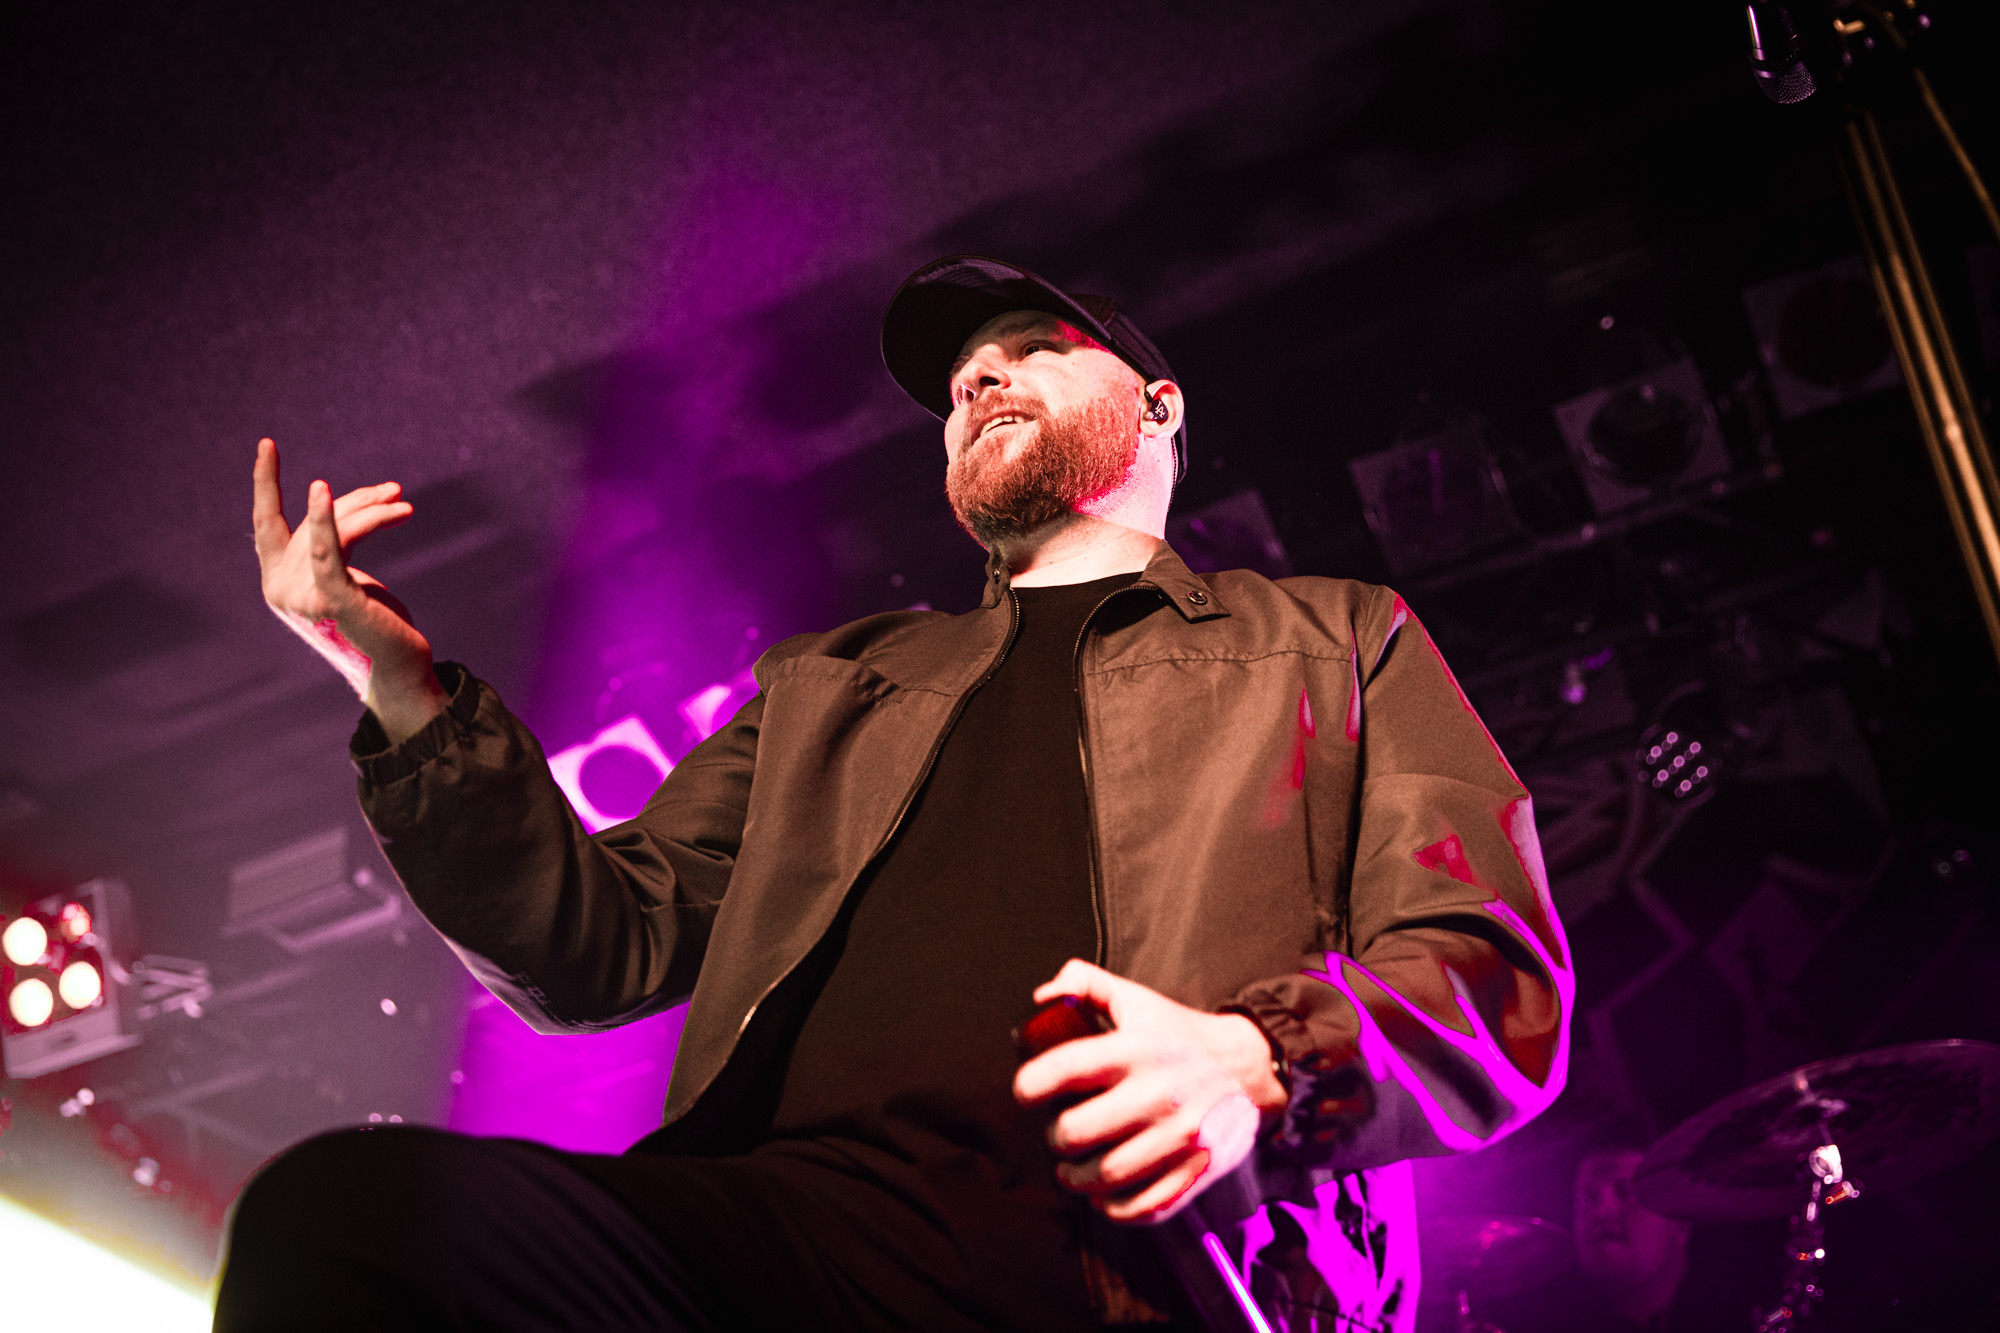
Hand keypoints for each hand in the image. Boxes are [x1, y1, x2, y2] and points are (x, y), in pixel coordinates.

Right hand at [252, 437, 445, 741]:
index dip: (265, 482)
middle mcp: (279, 589)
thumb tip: (341, 499)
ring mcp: (301, 597)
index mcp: (277, 580)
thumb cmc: (374, 621)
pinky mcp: (330, 600)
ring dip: (373, 512)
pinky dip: (325, 520)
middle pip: (316, 520)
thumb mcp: (348, 571)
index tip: (266, 442)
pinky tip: (321, 492)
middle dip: (358, 502)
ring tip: (401, 501)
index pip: (265, 522)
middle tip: (395, 492)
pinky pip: (327, 551)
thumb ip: (334, 540)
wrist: (397, 667)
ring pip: (335, 531)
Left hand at [1012, 959, 1286, 1224]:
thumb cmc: (1180, 1034)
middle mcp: (1157, 1094)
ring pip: (1106, 1175)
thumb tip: (1042, 997)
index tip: (1026, 1092)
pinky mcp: (1196, 1169)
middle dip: (1054, 1138)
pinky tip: (1105, 1194)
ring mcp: (1178, 1136)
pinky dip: (1116, 1208)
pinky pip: (1146, 1204)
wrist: (1250, 1065)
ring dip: (1075, 1179)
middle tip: (1056, 1133)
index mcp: (1135, 1050)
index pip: (1065, 1069)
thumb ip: (1085, 984)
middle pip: (1077, 1132)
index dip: (1030, 1085)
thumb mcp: (1136, 998)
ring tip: (1071, 1168)